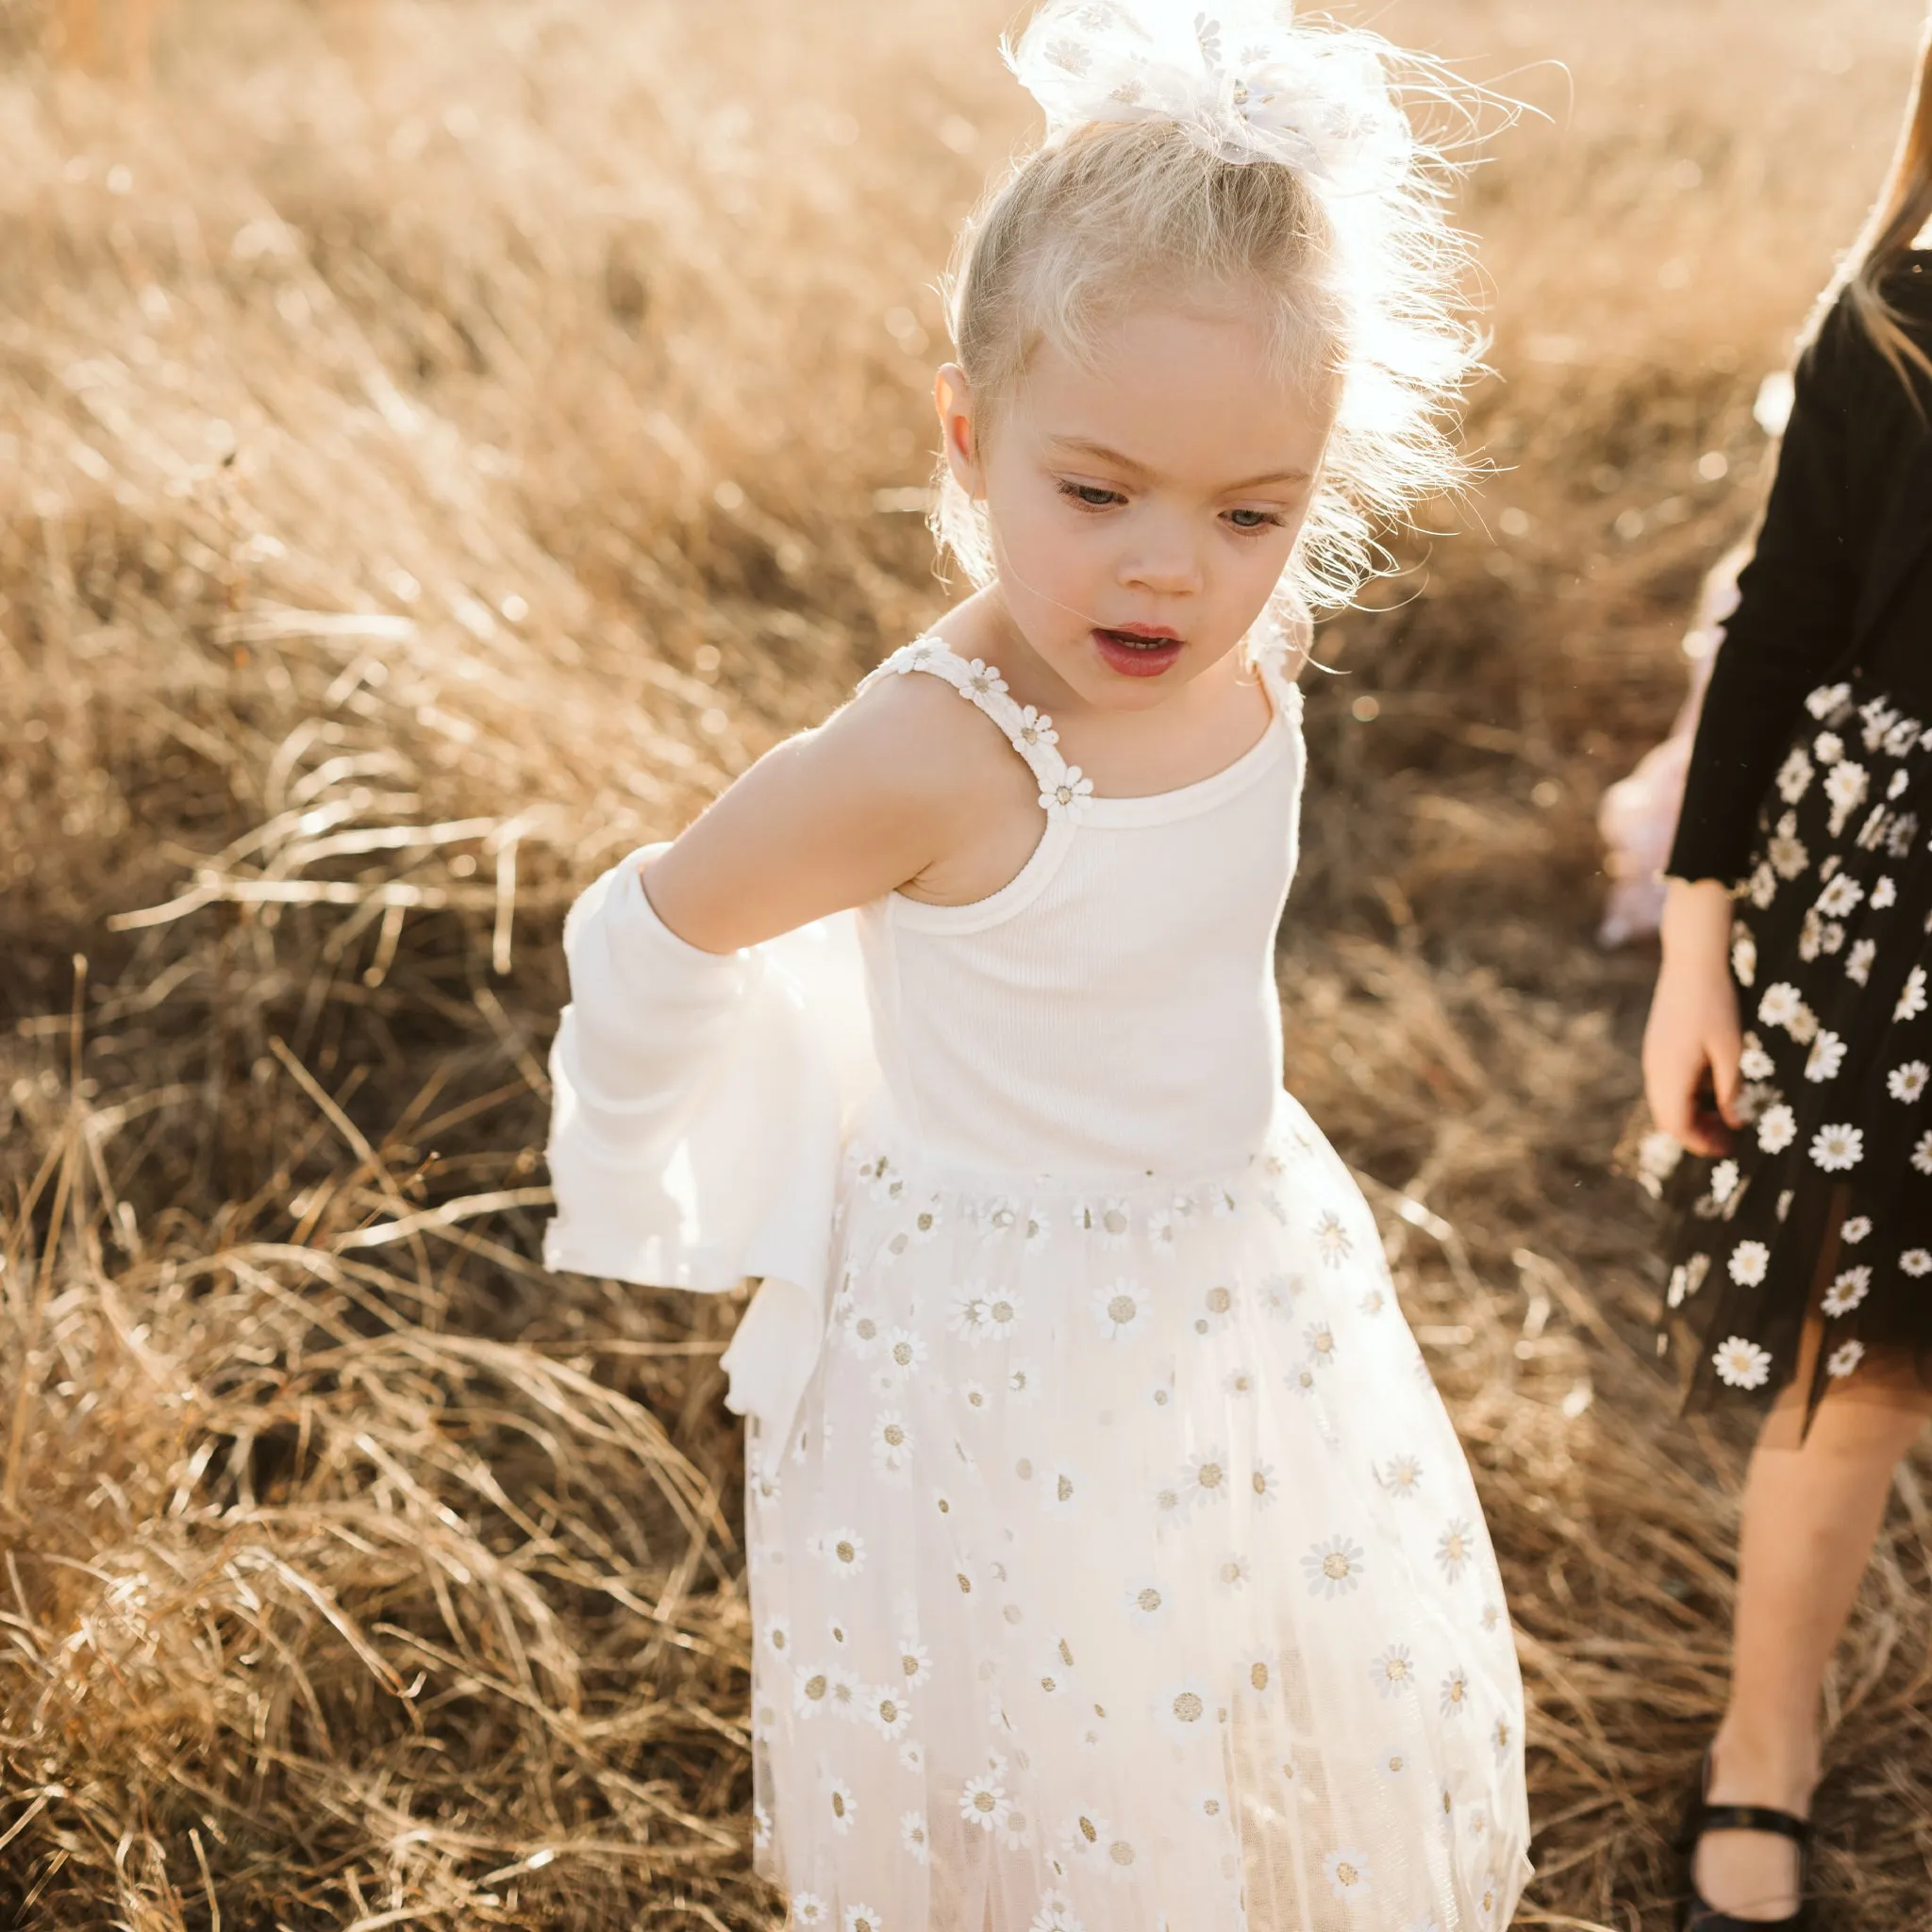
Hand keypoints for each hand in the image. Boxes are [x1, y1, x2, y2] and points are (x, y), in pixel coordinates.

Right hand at [1643, 877, 1743, 1157]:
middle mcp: (1654, 1070)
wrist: (1691, 962)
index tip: (1729, 1148)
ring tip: (1724, 1114)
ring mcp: (1652, 1057)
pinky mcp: (1656, 1046)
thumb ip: (1730, 1091)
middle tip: (1729, 1137)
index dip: (1701, 1143)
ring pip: (1665, 1101)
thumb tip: (1733, 1124)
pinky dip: (1685, 1095)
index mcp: (1671, 1075)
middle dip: (1696, 1133)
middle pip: (1667, 1117)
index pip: (1678, 1125)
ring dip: (1691, 1114)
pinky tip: (1710, 1086)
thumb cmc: (1716, 1005)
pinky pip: (1665, 1083)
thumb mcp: (1731, 1051)